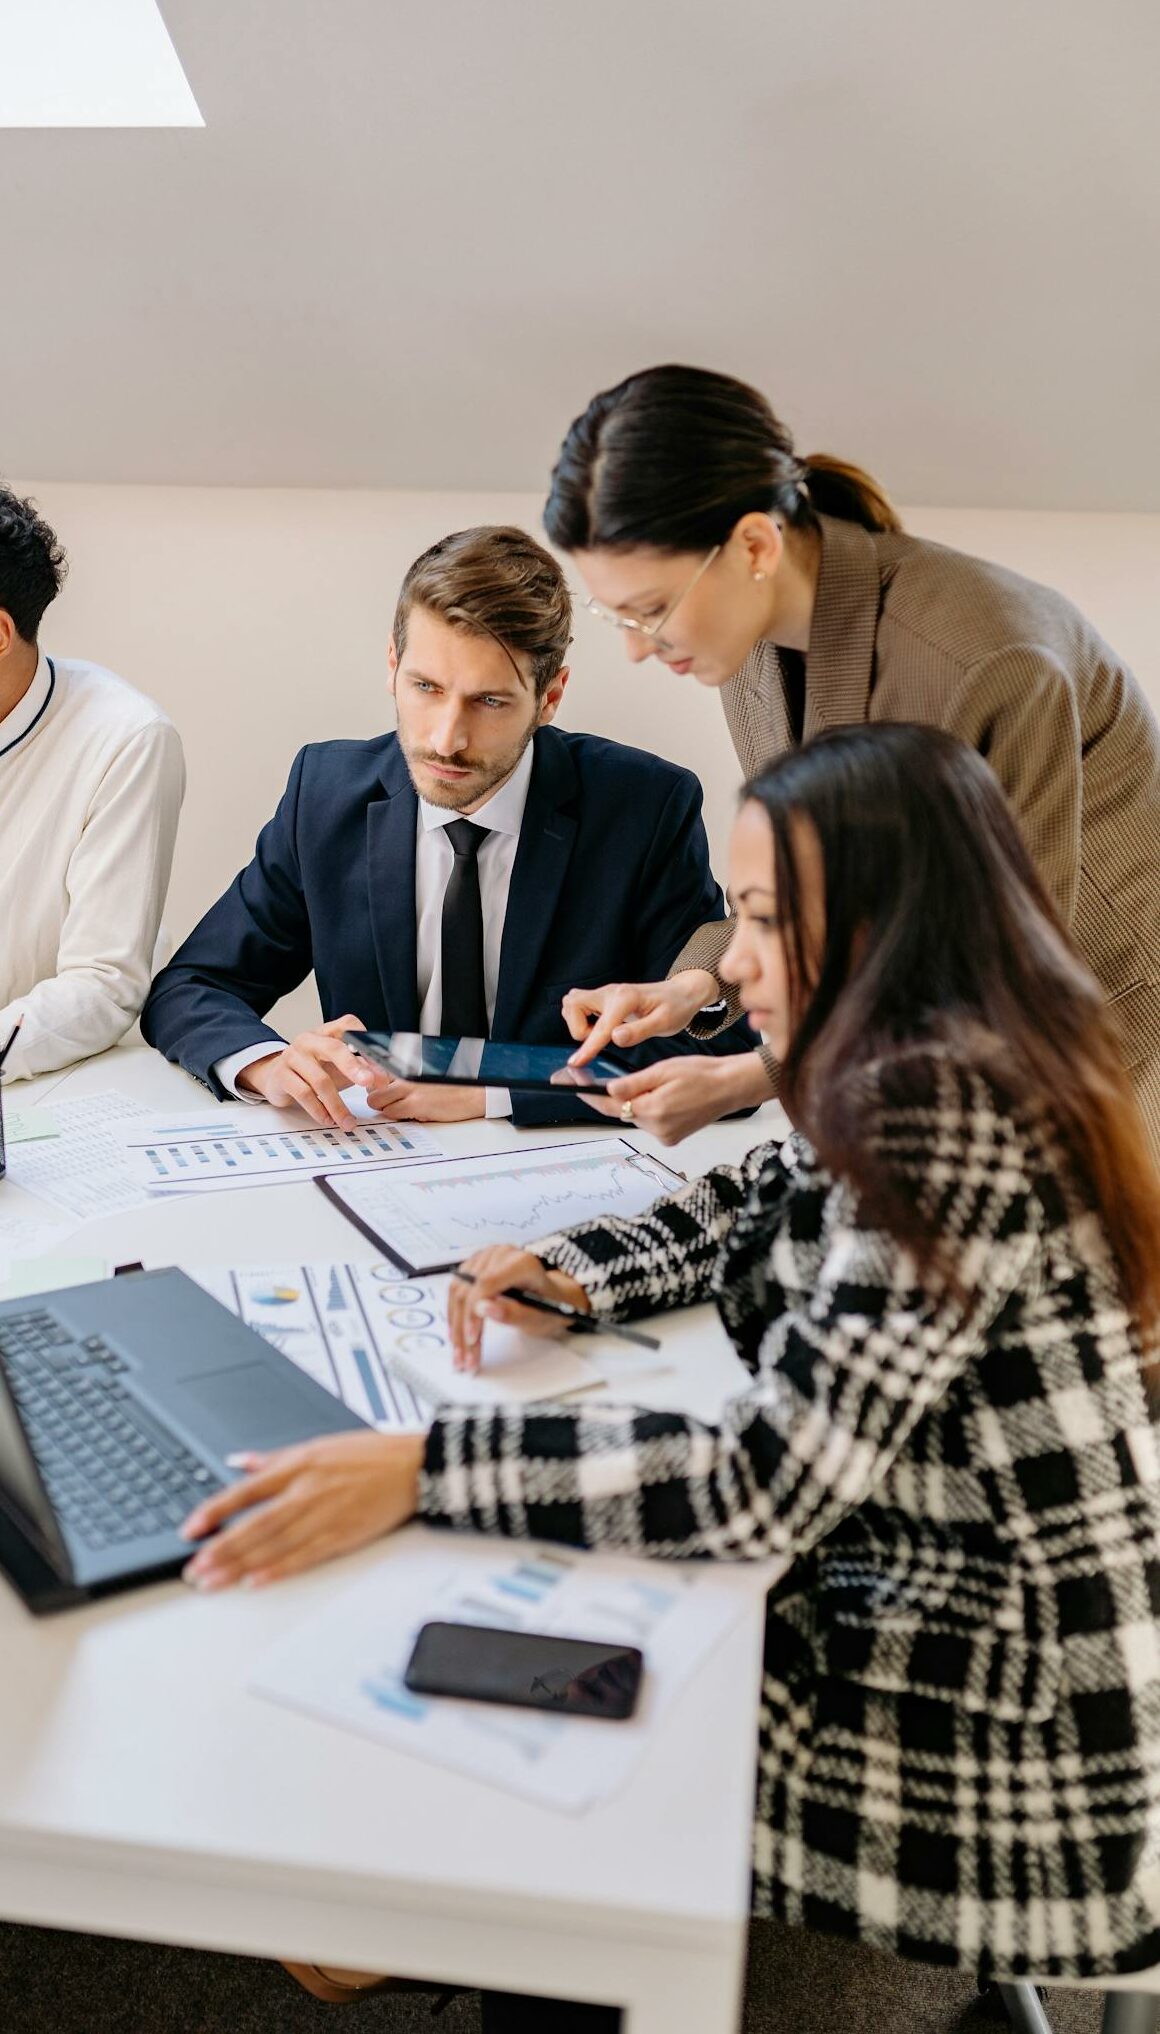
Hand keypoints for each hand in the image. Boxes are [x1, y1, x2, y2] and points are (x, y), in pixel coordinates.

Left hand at [180, 1431, 424, 1589]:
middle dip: (220, 1549)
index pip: (246, 1491)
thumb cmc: (371, 1455)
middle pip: (255, 1525)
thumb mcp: (319, 1445)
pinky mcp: (344, 1535)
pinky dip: (279, 1569)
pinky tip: (256, 1580)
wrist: (414, 1466)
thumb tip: (239, 1462)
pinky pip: (305, 1556)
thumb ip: (275, 1459)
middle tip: (194, 1569)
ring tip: (213, 1582)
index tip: (190, 1530)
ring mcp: (326, 1515)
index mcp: (299, 1465)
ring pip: (274, 1544)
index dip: (215, 1512)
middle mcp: (308, 1490)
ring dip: (239, 1565)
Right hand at [238, 1015, 374, 1129]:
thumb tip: (383, 1079)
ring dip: (338, 1105)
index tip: (380, 1062)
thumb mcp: (339, 1065)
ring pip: (320, 1080)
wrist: (276, 1076)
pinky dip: (319, 1110)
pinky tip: (329, 1119)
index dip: (365, 1042)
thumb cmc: (314, 1069)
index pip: (348, 1026)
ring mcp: (293, 1056)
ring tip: (348, 1121)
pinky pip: (304, 1094)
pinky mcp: (282, 1075)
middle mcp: (309, 1040)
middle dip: (354, 1067)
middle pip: (334, 1049)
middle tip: (369, 1083)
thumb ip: (361, 1068)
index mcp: (327, 1032)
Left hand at [362, 1078, 485, 1122]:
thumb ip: (409, 1080)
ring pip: (379, 1104)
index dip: (379, 1088)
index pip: (377, 1075)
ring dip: (389, 1110)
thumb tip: (389, 1087)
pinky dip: (400, 1117)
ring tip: (406, 1110)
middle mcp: (406, 1075)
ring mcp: (409, 1090)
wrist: (476, 1092)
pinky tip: (415, 1114)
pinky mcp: (416, 1105)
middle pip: (373, 1091)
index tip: (383, 1093)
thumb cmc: (456, 1086)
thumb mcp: (428, 1076)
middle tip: (392, 1106)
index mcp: (409, 1067)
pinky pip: (393, 1114)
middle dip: (379, 1102)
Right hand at [448, 1246, 590, 1373]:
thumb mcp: (540, 1316)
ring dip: (455, 1327)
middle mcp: (499, 1254)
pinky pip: (456, 1292)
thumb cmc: (548, 1304)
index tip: (472, 1339)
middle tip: (466, 1359)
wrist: (549, 1295)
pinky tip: (457, 1337)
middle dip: (463, 1329)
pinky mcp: (473, 1266)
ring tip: (460, 1354)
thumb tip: (483, 1309)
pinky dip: (455, 1317)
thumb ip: (514, 1313)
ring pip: (458, 1293)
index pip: (486, 1284)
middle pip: (469, 1290)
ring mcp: (484, 1258)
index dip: (474, 1313)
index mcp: (521, 1262)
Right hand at [563, 970, 718, 1066]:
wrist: (681, 994)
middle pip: (573, 1005)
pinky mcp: (603, 998)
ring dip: (578, 1024)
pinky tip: (601, 1028)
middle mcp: (611, 992)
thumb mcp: (664, 1023)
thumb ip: (639, 1031)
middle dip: (578, 1028)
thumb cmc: (675, 1008)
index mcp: (626, 999)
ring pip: (572, 1004)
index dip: (588, 1047)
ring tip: (601, 1035)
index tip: (576, 1062)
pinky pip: (579, 1006)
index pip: (601, 1027)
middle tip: (599, 1040)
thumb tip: (615, 1038)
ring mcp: (605, 993)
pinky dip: (582, 1019)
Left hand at [583, 1050, 773, 1145]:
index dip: (587, 1094)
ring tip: (652, 1082)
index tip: (569, 1083)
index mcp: (653, 1110)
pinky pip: (650, 1122)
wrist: (731, 1087)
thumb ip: (634, 1084)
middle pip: (621, 1112)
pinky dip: (648, 1108)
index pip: (610, 1106)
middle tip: (592, 1078)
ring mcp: (665, 1136)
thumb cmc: (702, 1074)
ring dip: (634, 1101)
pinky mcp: (671, 1138)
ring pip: (636, 1116)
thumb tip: (608, 1090)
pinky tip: (662, 1095)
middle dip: (611, 1096)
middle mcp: (657, 1129)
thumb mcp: (663, 1070)